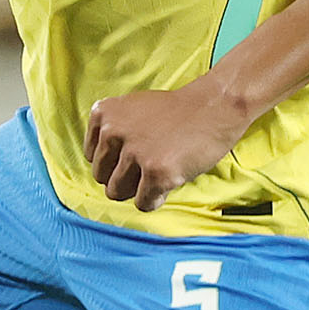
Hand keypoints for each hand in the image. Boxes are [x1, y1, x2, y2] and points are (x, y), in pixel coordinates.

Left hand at [85, 77, 257, 212]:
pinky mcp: (155, 172)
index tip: (138, 152)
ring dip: (138, 189)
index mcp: (104, 114)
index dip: (117, 161)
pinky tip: (171, 179)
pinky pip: (143, 203)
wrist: (215, 106)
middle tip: (150, 164)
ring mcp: (134, 153)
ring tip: (160, 170)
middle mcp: (113, 132)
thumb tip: (101, 172)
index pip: (93, 158)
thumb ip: (113, 133)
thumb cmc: (177, 112)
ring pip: (117, 193)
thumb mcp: (133, 109)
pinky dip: (156, 199)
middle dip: (125, 178)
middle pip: (102, 178)